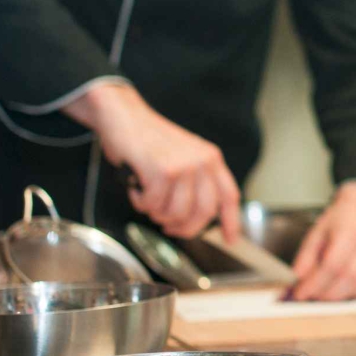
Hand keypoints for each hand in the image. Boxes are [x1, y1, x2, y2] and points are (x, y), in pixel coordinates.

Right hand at [69, 82, 240, 241]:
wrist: (124, 116)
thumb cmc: (149, 141)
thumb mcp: (183, 156)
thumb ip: (195, 182)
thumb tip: (195, 218)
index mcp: (211, 159)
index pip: (229, 195)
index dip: (230, 221)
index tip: (230, 239)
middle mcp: (202, 162)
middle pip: (203, 213)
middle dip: (184, 228)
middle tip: (169, 227)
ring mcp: (184, 166)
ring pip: (176, 213)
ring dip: (158, 214)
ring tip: (148, 200)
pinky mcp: (162, 171)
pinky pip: (153, 205)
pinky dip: (141, 203)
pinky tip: (137, 189)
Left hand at [289, 182, 355, 301]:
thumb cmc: (340, 221)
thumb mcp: (316, 232)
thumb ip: (305, 257)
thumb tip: (295, 281)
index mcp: (349, 234)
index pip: (332, 264)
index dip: (314, 282)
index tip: (299, 293)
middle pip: (348, 279)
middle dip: (324, 294)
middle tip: (309, 295)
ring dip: (340, 297)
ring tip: (325, 292)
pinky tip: (350, 291)